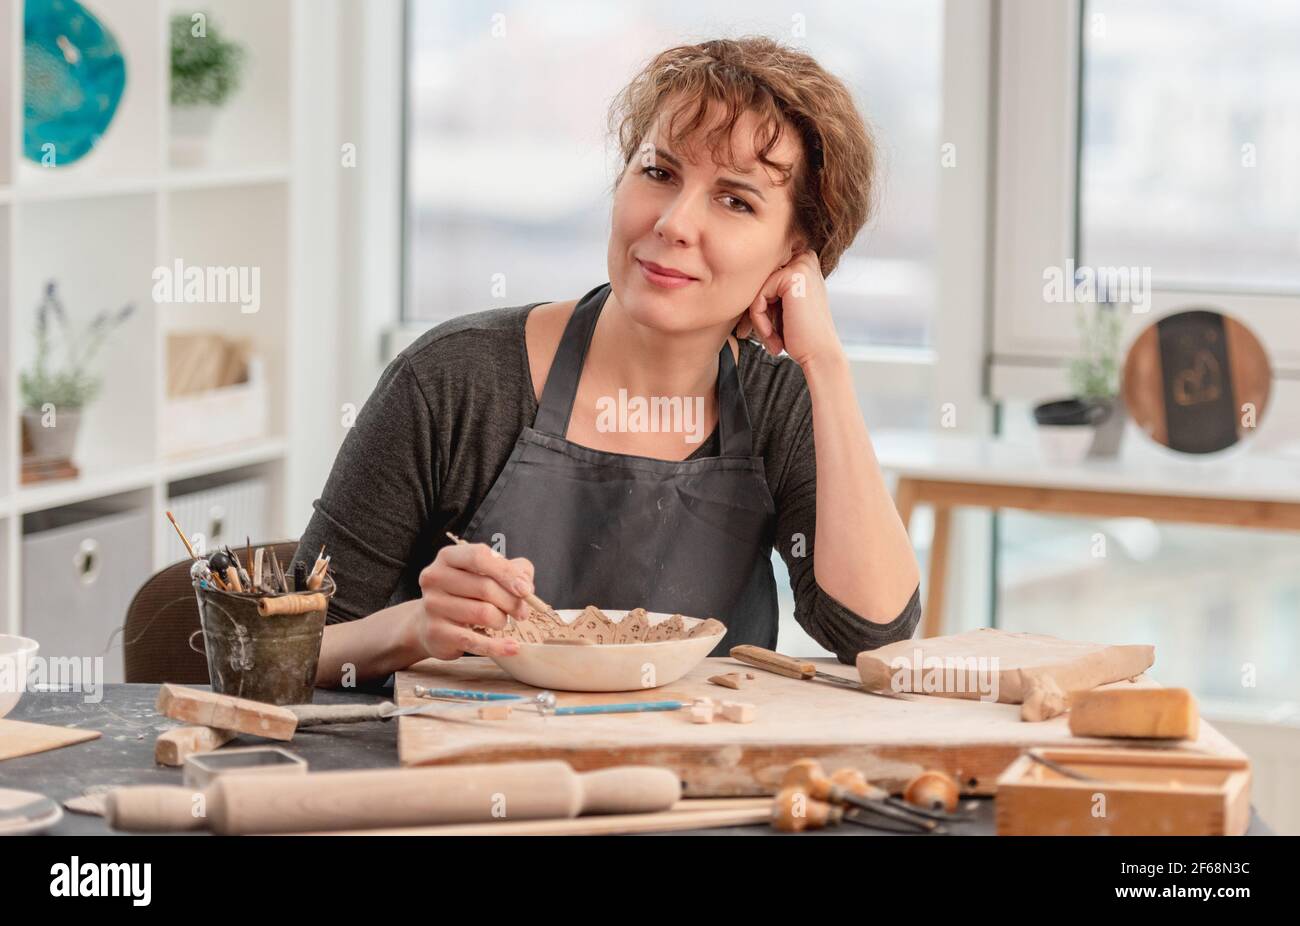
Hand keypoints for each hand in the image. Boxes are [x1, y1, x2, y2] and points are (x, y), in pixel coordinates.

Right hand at [410, 542, 533, 658]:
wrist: (430, 623)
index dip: (506, 572)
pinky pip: (474, 641)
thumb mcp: (488, 573)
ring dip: (502, 620)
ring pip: (483, 613)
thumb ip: (513, 570)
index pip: (479, 557)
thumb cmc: (466, 593)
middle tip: (522, 612)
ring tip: (502, 622)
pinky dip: (498, 645)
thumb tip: (525, 585)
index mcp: (448, 557)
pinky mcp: (436, 632)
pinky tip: (513, 648)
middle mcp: (435, 577)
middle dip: (511, 602)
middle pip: (485, 587)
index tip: (525, 589)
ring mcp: (433, 605)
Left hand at [734, 249, 842, 368]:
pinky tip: (773, 339)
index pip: (762, 279)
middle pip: (758, 283)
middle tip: (755, 337)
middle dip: (754, 312)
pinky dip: (760, 322)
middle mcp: (804, 258)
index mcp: (804, 263)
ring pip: (756, 291)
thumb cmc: (801, 337)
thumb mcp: (784, 307)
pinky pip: (758, 298)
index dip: (757, 306)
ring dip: (758, 321)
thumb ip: (769, 290)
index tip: (752, 331)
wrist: (820, 355)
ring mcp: (800, 265)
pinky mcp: (791, 277)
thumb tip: (735, 280)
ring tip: (771, 342)